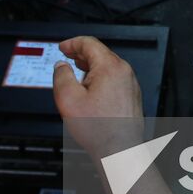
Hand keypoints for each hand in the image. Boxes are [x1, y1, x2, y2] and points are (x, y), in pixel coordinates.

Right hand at [53, 35, 145, 158]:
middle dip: (81, 54)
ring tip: (77, 73)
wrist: (119, 150)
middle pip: (100, 53)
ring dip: (91, 67)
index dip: (72, 43)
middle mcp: (124, 72)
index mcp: (110, 67)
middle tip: (68, 57)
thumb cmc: (99, 129)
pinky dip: (101, 78)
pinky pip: (114, 79)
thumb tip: (61, 66)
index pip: (89, 43)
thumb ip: (61, 76)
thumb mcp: (68, 99)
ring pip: (108, 66)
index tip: (63, 47)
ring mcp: (130, 84)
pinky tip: (91, 90)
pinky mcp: (132, 96)